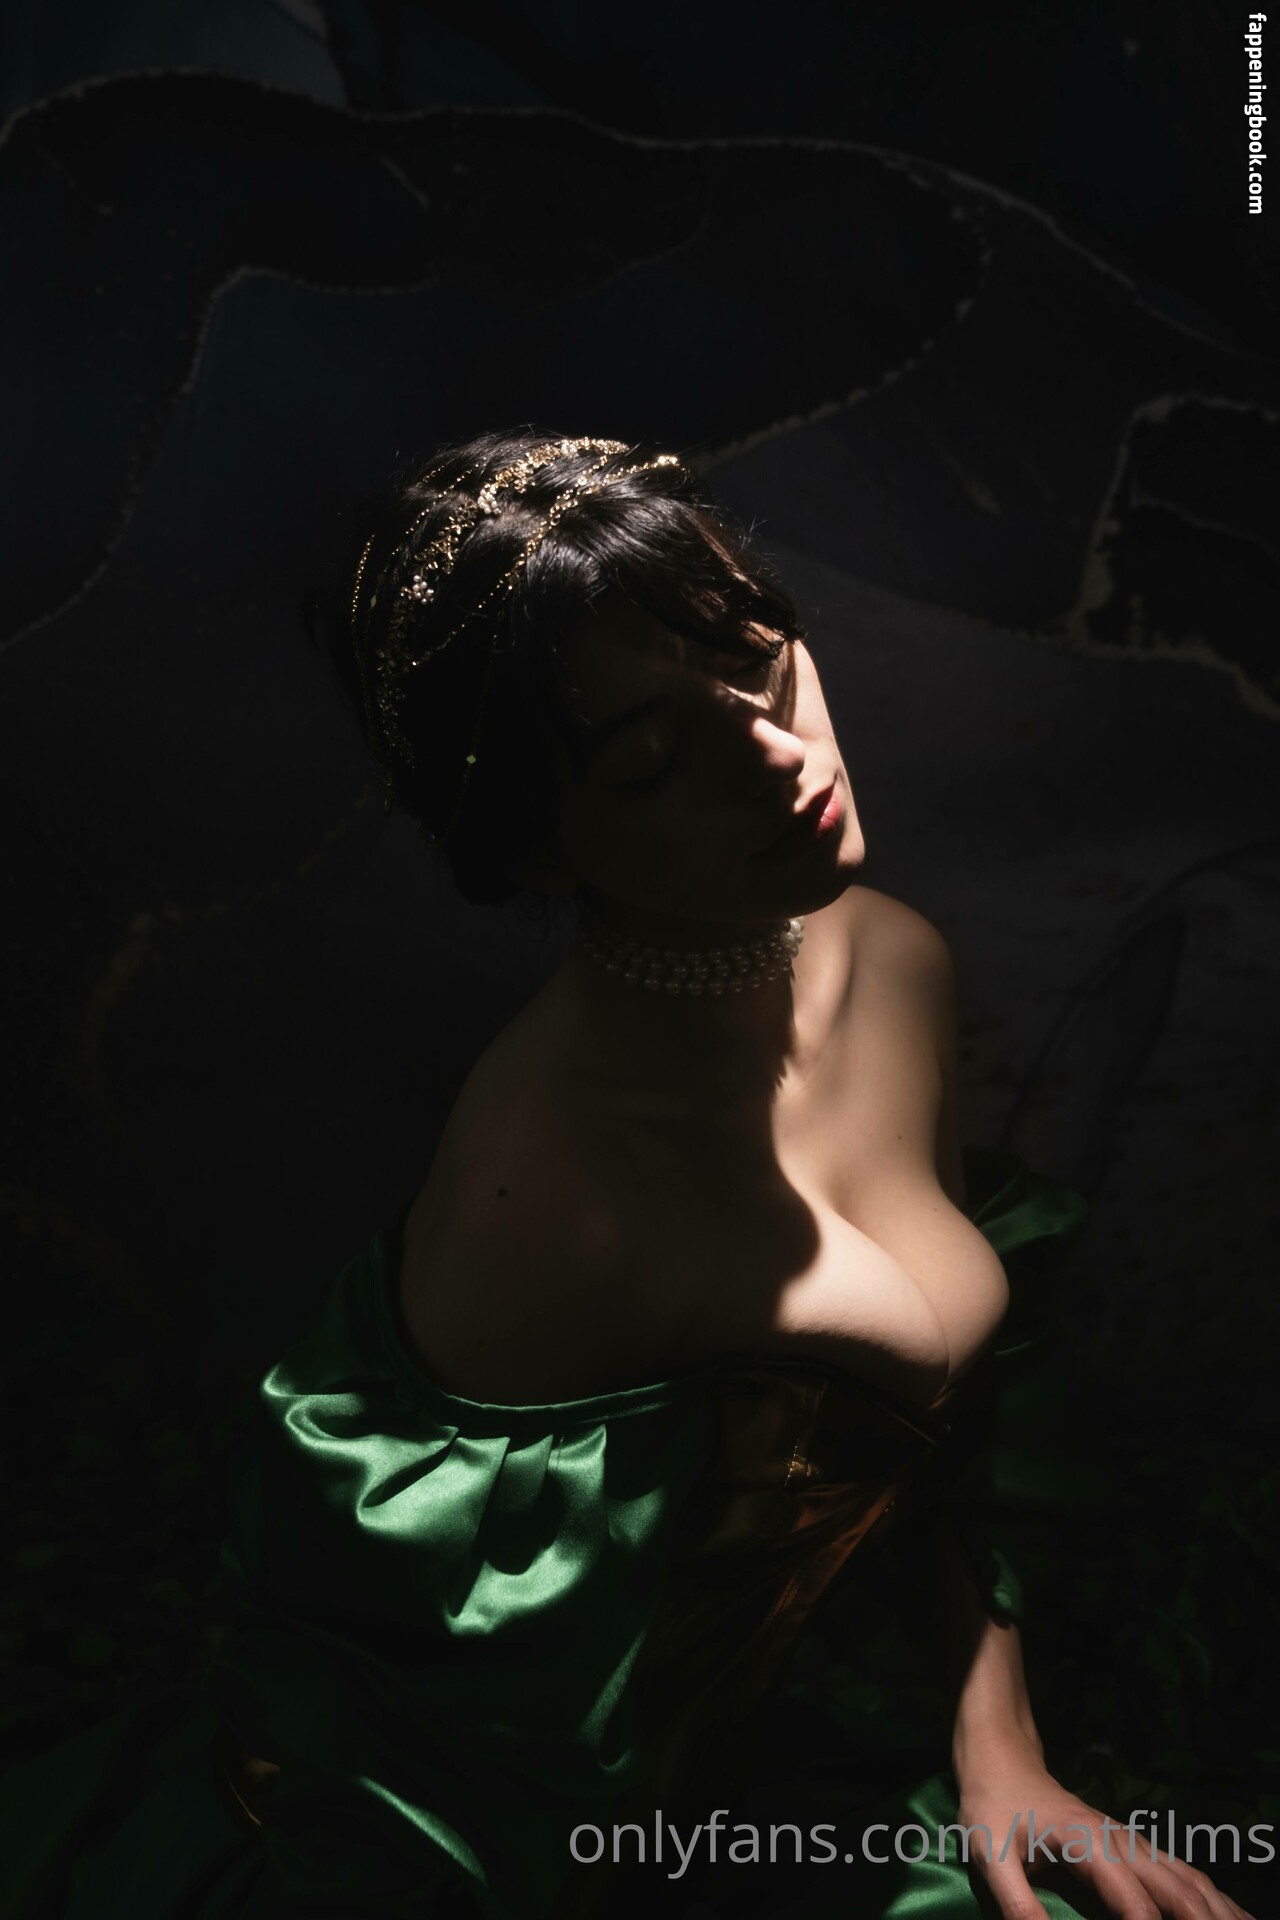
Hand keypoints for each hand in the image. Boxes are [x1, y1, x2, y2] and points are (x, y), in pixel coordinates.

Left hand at [953, 1740, 1256, 1919]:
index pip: (1135, 1901)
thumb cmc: (992, 1806)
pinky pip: (1182, 1873)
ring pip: (1189, 1881)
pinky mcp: (1133, 1845)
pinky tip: (1230, 1913)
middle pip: (1178, 1890)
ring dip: (1218, 1910)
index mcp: (1090, 1846)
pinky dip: (1210, 1896)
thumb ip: (1017, 1904)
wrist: (1001, 1757)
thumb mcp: (990, 1856)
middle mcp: (1122, 1842)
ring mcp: (1131, 1841)